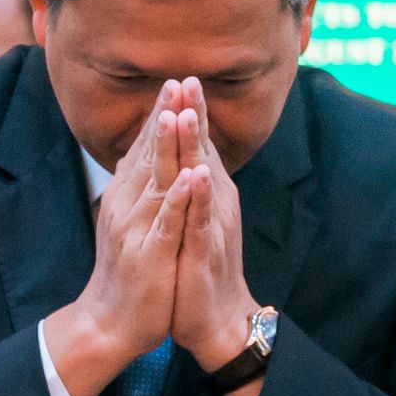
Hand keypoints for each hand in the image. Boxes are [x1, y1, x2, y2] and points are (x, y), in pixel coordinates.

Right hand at [41, 91, 195, 395]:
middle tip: (177, 80)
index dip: (160, 115)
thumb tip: (132, 157)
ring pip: (156, 181)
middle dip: (164, 117)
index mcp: (127, 197)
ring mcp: (138, 230)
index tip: (175, 81)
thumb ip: (134, 189)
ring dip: (167, 146)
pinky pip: (168, 223)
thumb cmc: (128, 272)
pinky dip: (180, 199)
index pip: (144, 148)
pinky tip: (193, 176)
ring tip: (179, 112)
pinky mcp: (151, 255)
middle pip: (148, 154)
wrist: (111, 322)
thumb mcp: (129, 223)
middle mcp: (128, 206)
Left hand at [170, 92, 259, 372]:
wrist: (214, 318)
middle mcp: (215, 202)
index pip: (196, 145)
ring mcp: (212, 225)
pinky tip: (199, 175)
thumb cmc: (198, 267)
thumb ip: (187, 187)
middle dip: (195, 115)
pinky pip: (203, 220)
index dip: (189, 112)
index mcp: (206, 193)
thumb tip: (180, 156)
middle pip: (203, 151)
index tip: (179, 76)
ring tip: (190, 113)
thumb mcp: (190, 219)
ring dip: (197, 146)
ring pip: (204, 178)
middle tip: (189, 77)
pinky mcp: (206, 250)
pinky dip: (201, 196)